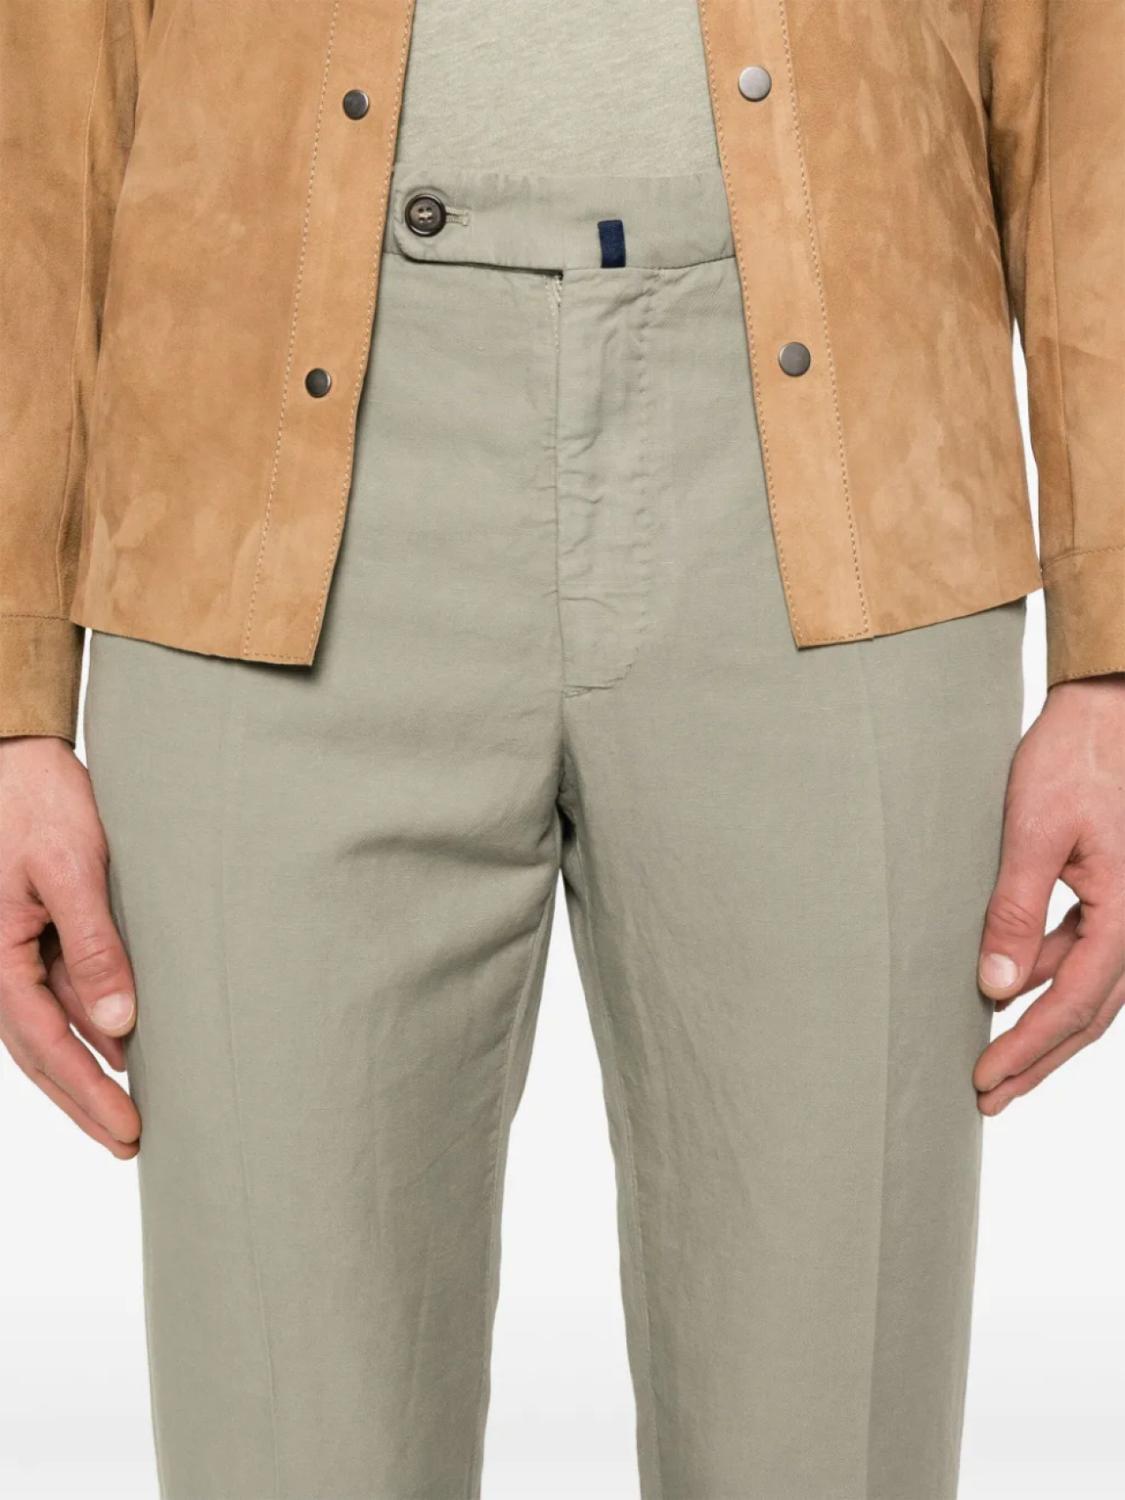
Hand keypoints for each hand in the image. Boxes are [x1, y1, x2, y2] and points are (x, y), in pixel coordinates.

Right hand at [0, 737, 139, 1156]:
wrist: (12, 753)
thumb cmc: (36, 800)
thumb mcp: (72, 869)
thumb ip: (94, 946)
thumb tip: (118, 1024)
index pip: (46, 1046)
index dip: (88, 1093)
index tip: (128, 1129)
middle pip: (40, 1052)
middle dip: (85, 1101)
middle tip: (130, 1141)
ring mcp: (11, 949)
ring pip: (47, 1027)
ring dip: (86, 1068)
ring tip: (129, 1107)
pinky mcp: (29, 931)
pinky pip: (53, 991)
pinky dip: (84, 1023)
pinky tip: (119, 1042)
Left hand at [975, 674, 1124, 1113]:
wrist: (1108, 708)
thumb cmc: (1074, 759)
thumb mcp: (1034, 834)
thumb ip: (1016, 911)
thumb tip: (998, 988)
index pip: (1076, 1003)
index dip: (1029, 1048)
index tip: (986, 1080)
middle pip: (1090, 1013)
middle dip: (1039, 1059)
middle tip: (991, 1097)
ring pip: (1090, 989)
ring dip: (1044, 1026)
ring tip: (997, 1060)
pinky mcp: (1114, 893)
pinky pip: (1085, 952)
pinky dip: (1051, 979)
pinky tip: (1012, 989)